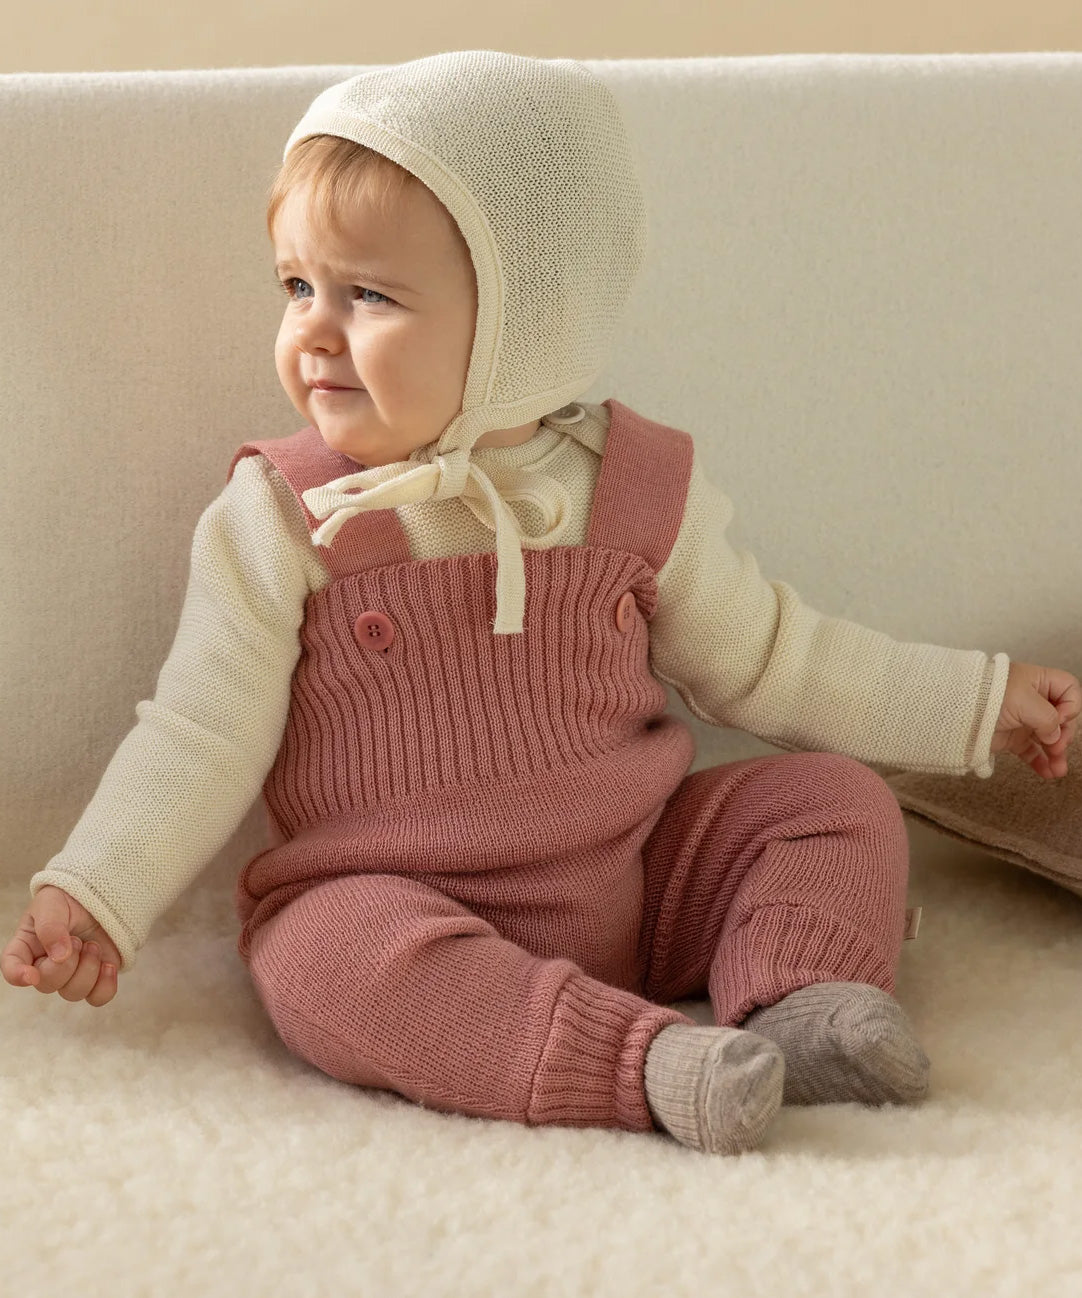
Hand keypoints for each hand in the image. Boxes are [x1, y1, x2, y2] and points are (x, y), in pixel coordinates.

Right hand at [1, 885, 121, 1005]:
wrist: (99, 897)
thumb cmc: (68, 900)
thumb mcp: (52, 903)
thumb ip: (51, 927)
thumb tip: (58, 956)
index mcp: (27, 947)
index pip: (12, 967)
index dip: (17, 976)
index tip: (31, 975)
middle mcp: (44, 966)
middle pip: (47, 984)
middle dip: (65, 963)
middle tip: (77, 940)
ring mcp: (71, 975)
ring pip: (72, 993)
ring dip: (87, 969)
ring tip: (92, 946)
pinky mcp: (95, 978)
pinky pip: (98, 997)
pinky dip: (105, 985)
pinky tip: (108, 965)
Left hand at [990, 661, 1081, 779]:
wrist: (956, 709)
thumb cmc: (989, 695)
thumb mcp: (1025, 701)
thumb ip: (1048, 718)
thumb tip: (1055, 736)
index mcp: (1038, 682)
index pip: (1069, 690)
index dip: (1070, 706)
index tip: (1060, 718)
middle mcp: (1033, 700)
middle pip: (1062, 718)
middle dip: (1064, 735)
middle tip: (1057, 747)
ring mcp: (1023, 720)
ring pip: (1048, 739)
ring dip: (1055, 754)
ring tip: (1058, 771)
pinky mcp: (1011, 738)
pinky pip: (1032, 751)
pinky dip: (1040, 762)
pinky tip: (1048, 773)